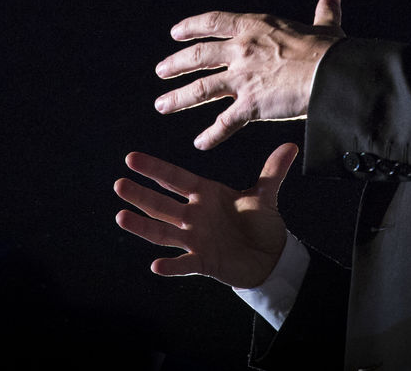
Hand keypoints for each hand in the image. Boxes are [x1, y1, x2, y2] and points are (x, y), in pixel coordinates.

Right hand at [113, 143, 298, 288]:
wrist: (269, 256)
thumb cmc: (259, 222)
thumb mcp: (265, 195)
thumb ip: (273, 171)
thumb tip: (292, 146)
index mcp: (205, 194)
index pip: (175, 178)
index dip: (154, 168)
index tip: (131, 158)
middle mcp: (194, 215)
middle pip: (162, 204)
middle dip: (140, 195)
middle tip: (118, 184)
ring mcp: (195, 239)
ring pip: (164, 231)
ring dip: (143, 226)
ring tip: (120, 216)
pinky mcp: (203, 262)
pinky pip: (184, 264)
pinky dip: (172, 265)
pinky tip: (156, 265)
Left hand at [155, 0, 344, 149]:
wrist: (332, 76)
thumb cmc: (331, 51)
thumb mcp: (325, 27)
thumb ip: (324, 13)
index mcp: (255, 27)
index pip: (213, 22)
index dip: (191, 27)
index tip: (175, 34)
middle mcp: (241, 51)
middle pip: (199, 56)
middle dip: (176, 64)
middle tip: (161, 71)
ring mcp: (243, 79)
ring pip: (202, 88)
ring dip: (179, 98)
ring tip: (161, 105)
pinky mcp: (251, 106)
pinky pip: (225, 123)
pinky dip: (211, 134)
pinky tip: (200, 142)